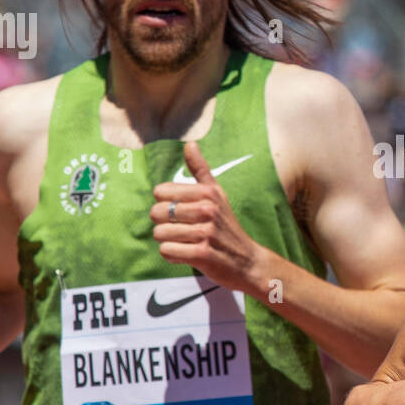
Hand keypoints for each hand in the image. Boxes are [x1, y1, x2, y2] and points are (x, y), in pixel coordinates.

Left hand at [150, 141, 265, 292]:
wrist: (248, 261)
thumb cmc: (227, 226)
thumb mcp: (217, 195)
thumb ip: (200, 170)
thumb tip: (189, 143)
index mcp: (207, 193)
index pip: (161, 192)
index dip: (166, 204)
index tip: (182, 212)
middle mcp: (207, 210)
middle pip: (156, 212)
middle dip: (164, 224)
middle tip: (182, 230)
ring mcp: (205, 232)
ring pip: (159, 233)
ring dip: (168, 241)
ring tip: (185, 242)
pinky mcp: (202, 254)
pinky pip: (167, 251)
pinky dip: (173, 256)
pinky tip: (187, 254)